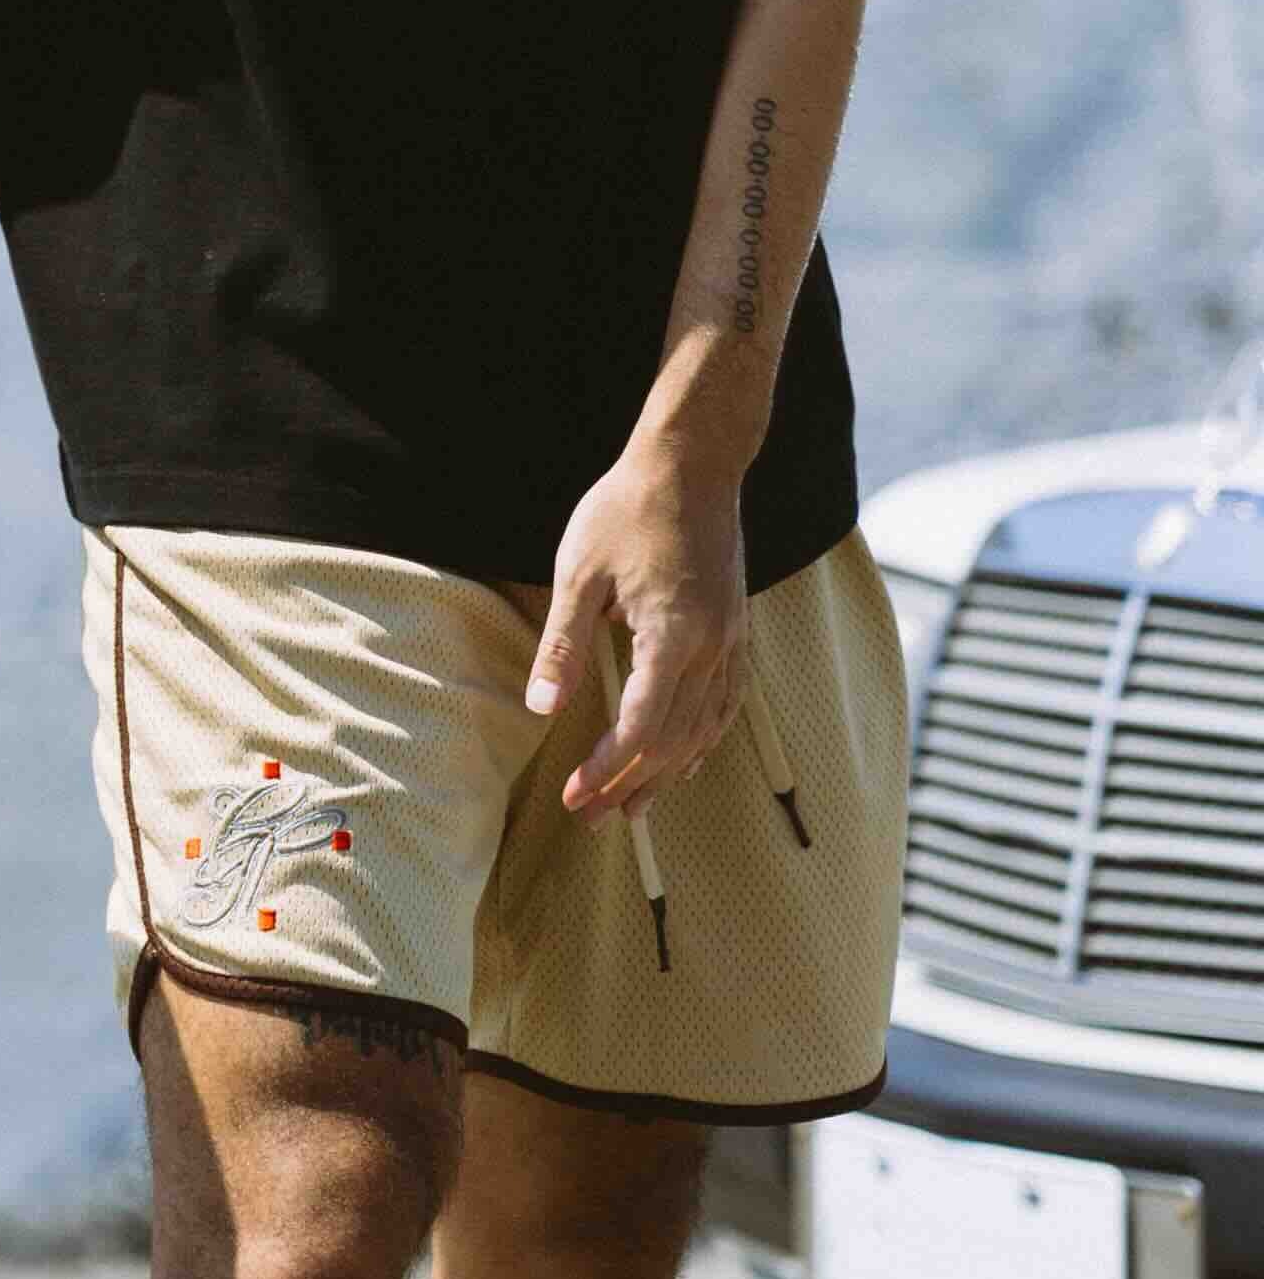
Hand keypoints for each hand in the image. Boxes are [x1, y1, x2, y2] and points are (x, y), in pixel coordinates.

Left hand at [523, 441, 749, 826]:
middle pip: (676, 739)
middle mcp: (713, 646)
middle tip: (592, 817)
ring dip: (670, 773)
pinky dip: (703, 740)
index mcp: (673, 635)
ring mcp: (732, 639)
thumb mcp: (579, 573)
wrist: (694, 462)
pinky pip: (727, 703)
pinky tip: (683, 760)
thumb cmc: (627, 509)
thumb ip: (562, 646)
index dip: (609, 769)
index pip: (643, 727)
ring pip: (707, 728)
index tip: (575, 796)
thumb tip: (541, 710)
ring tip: (634, 807)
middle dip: (632, 783)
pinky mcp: (736, 629)